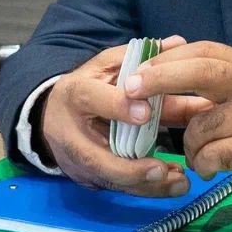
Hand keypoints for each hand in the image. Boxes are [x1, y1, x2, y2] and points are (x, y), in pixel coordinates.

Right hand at [38, 35, 206, 197]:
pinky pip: (118, 189)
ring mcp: (78, 161)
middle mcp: (71, 133)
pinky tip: (172, 184)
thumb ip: (139, 57)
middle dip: (132, 169)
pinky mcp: (88, 179)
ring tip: (180, 183)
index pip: (94, 99)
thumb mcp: (106, 66)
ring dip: (147, 185)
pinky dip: (147, 189)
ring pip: (112, 180)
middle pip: (97, 158)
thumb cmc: (87, 87)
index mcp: (76, 94)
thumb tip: (178, 42)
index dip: (119, 107)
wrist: (52, 116)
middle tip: (164, 168)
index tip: (146, 114)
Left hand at [127, 41, 231, 211]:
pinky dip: (204, 164)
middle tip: (131, 89)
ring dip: (191, 146)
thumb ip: (214, 84)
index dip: (167, 59)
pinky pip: (212, 155)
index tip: (137, 69)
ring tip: (202, 155)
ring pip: (201, 125)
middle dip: (161, 78)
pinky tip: (213, 168)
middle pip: (201, 71)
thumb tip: (158, 78)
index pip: (203, 51)